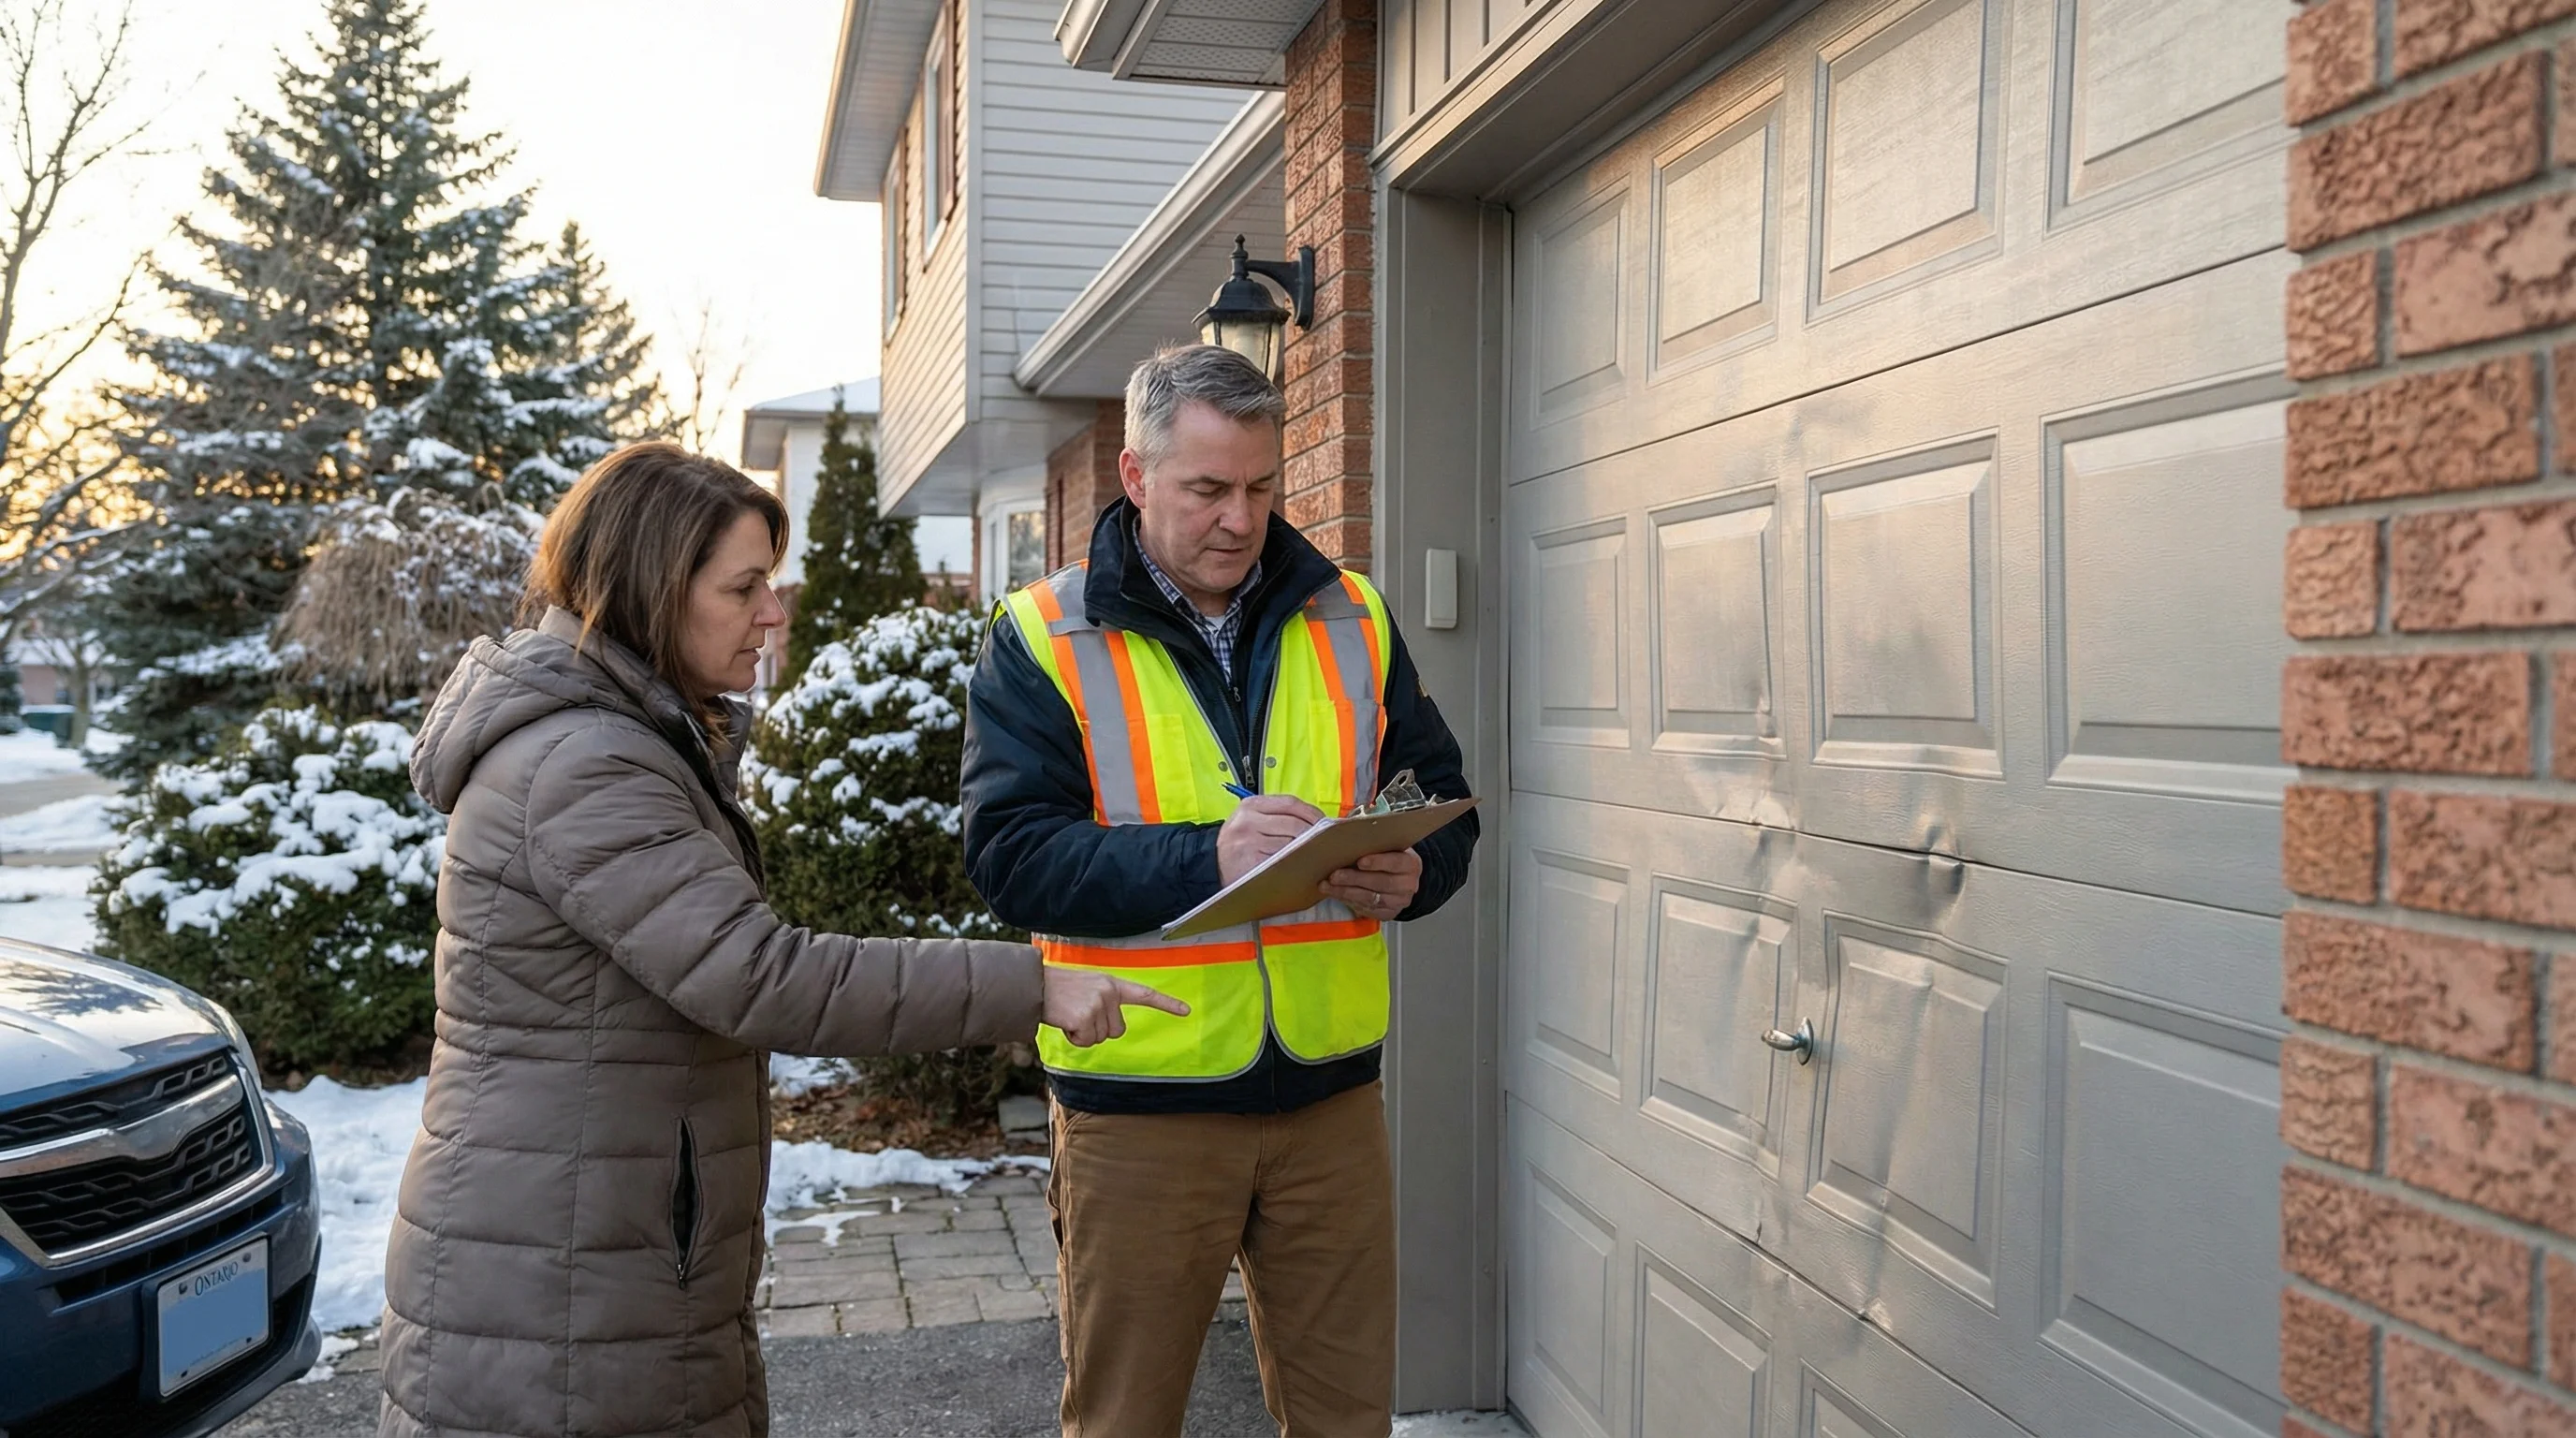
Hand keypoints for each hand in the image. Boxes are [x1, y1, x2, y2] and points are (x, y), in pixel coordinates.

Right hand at [1044, 967, 1190, 1047]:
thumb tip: (1112, 1029)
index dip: (1166, 1004)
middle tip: (1078, 1014)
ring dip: (1083, 1033)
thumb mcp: (1087, 988)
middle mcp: (1109, 993)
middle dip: (1098, 1030)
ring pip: (1100, 1039)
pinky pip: (1086, 1042)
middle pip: (1117, 1031)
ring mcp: (1098, 1004)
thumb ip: (1104, 1003)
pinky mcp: (1085, 1017)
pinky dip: (1074, 1038)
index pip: (1144, 994)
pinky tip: (1064, 1021)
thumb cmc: (1058, 990)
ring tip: (1069, 1015)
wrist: (1034, 985)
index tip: (1186, 1010)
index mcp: (1112, 984)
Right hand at [1218, 794, 1323, 883]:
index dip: (1313, 813)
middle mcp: (1248, 822)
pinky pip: (1281, 863)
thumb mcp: (1251, 819)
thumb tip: (1317, 822)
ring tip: (1312, 856)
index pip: (1290, 804)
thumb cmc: (1238, 842)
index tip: (1324, 824)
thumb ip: (1277, 815)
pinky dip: (1294, 866)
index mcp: (1250, 805)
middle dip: (1313, 836)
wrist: (1210, 864)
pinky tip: (1299, 868)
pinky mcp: (1251, 864)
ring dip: (1306, 852)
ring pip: (1290, 846)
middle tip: (1324, 844)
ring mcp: (1248, 844)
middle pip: (1295, 826)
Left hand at [1322, 847, 1422, 921]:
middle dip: (1354, 879)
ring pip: (1371, 899)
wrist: (1401, 879)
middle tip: (1334, 875)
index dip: (1378, 862)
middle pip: (1380, 883)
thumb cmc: (1388, 857)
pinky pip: (1367, 910)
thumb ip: (1372, 840)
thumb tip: (1343, 828)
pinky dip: (1349, 902)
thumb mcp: (1387, 846)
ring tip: (1327, 886)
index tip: (1359, 861)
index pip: (1396, 862)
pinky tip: (1336, 894)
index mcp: (1410, 863)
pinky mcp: (1388, 914)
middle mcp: (1408, 884)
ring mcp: (1399, 901)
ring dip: (1346, 892)